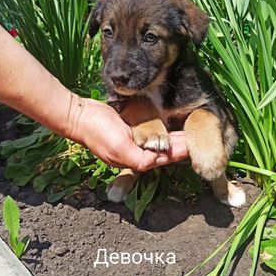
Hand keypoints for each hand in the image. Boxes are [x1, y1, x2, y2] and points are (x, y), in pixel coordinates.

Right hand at [69, 97, 188, 170]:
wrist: (79, 116)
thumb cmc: (98, 132)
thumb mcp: (121, 147)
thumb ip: (140, 158)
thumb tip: (157, 160)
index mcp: (136, 160)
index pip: (163, 158)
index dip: (179, 153)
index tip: (194, 146)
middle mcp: (135, 153)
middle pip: (162, 151)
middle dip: (179, 146)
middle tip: (196, 138)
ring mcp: (131, 142)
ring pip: (157, 142)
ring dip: (172, 138)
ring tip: (187, 133)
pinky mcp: (128, 131)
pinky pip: (149, 133)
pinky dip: (161, 131)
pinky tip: (168, 126)